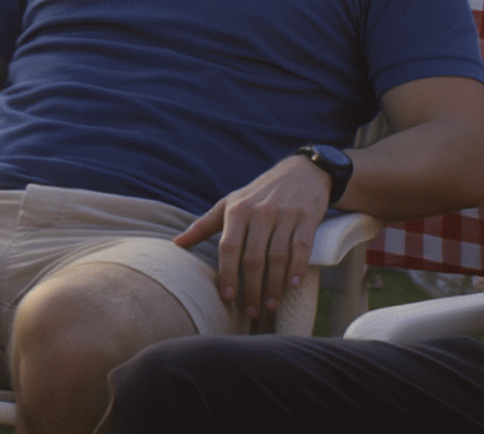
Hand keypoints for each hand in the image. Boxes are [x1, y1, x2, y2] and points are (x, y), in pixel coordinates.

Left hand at [175, 155, 330, 323]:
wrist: (300, 172)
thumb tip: (177, 244)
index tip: (227, 298)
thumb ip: (203, 225)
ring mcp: (284, 215)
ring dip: (274, 285)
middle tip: (250, 312)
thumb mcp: (230, 204)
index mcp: (237, 210)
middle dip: (251, 288)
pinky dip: (297, 268)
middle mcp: (260, 212)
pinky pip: (302, 246)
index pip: (229, 247)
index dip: (227, 274)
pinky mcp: (307, 217)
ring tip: (270, 306)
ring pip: (277, 256)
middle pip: (253, 257)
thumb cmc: (258, 194)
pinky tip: (293, 286)